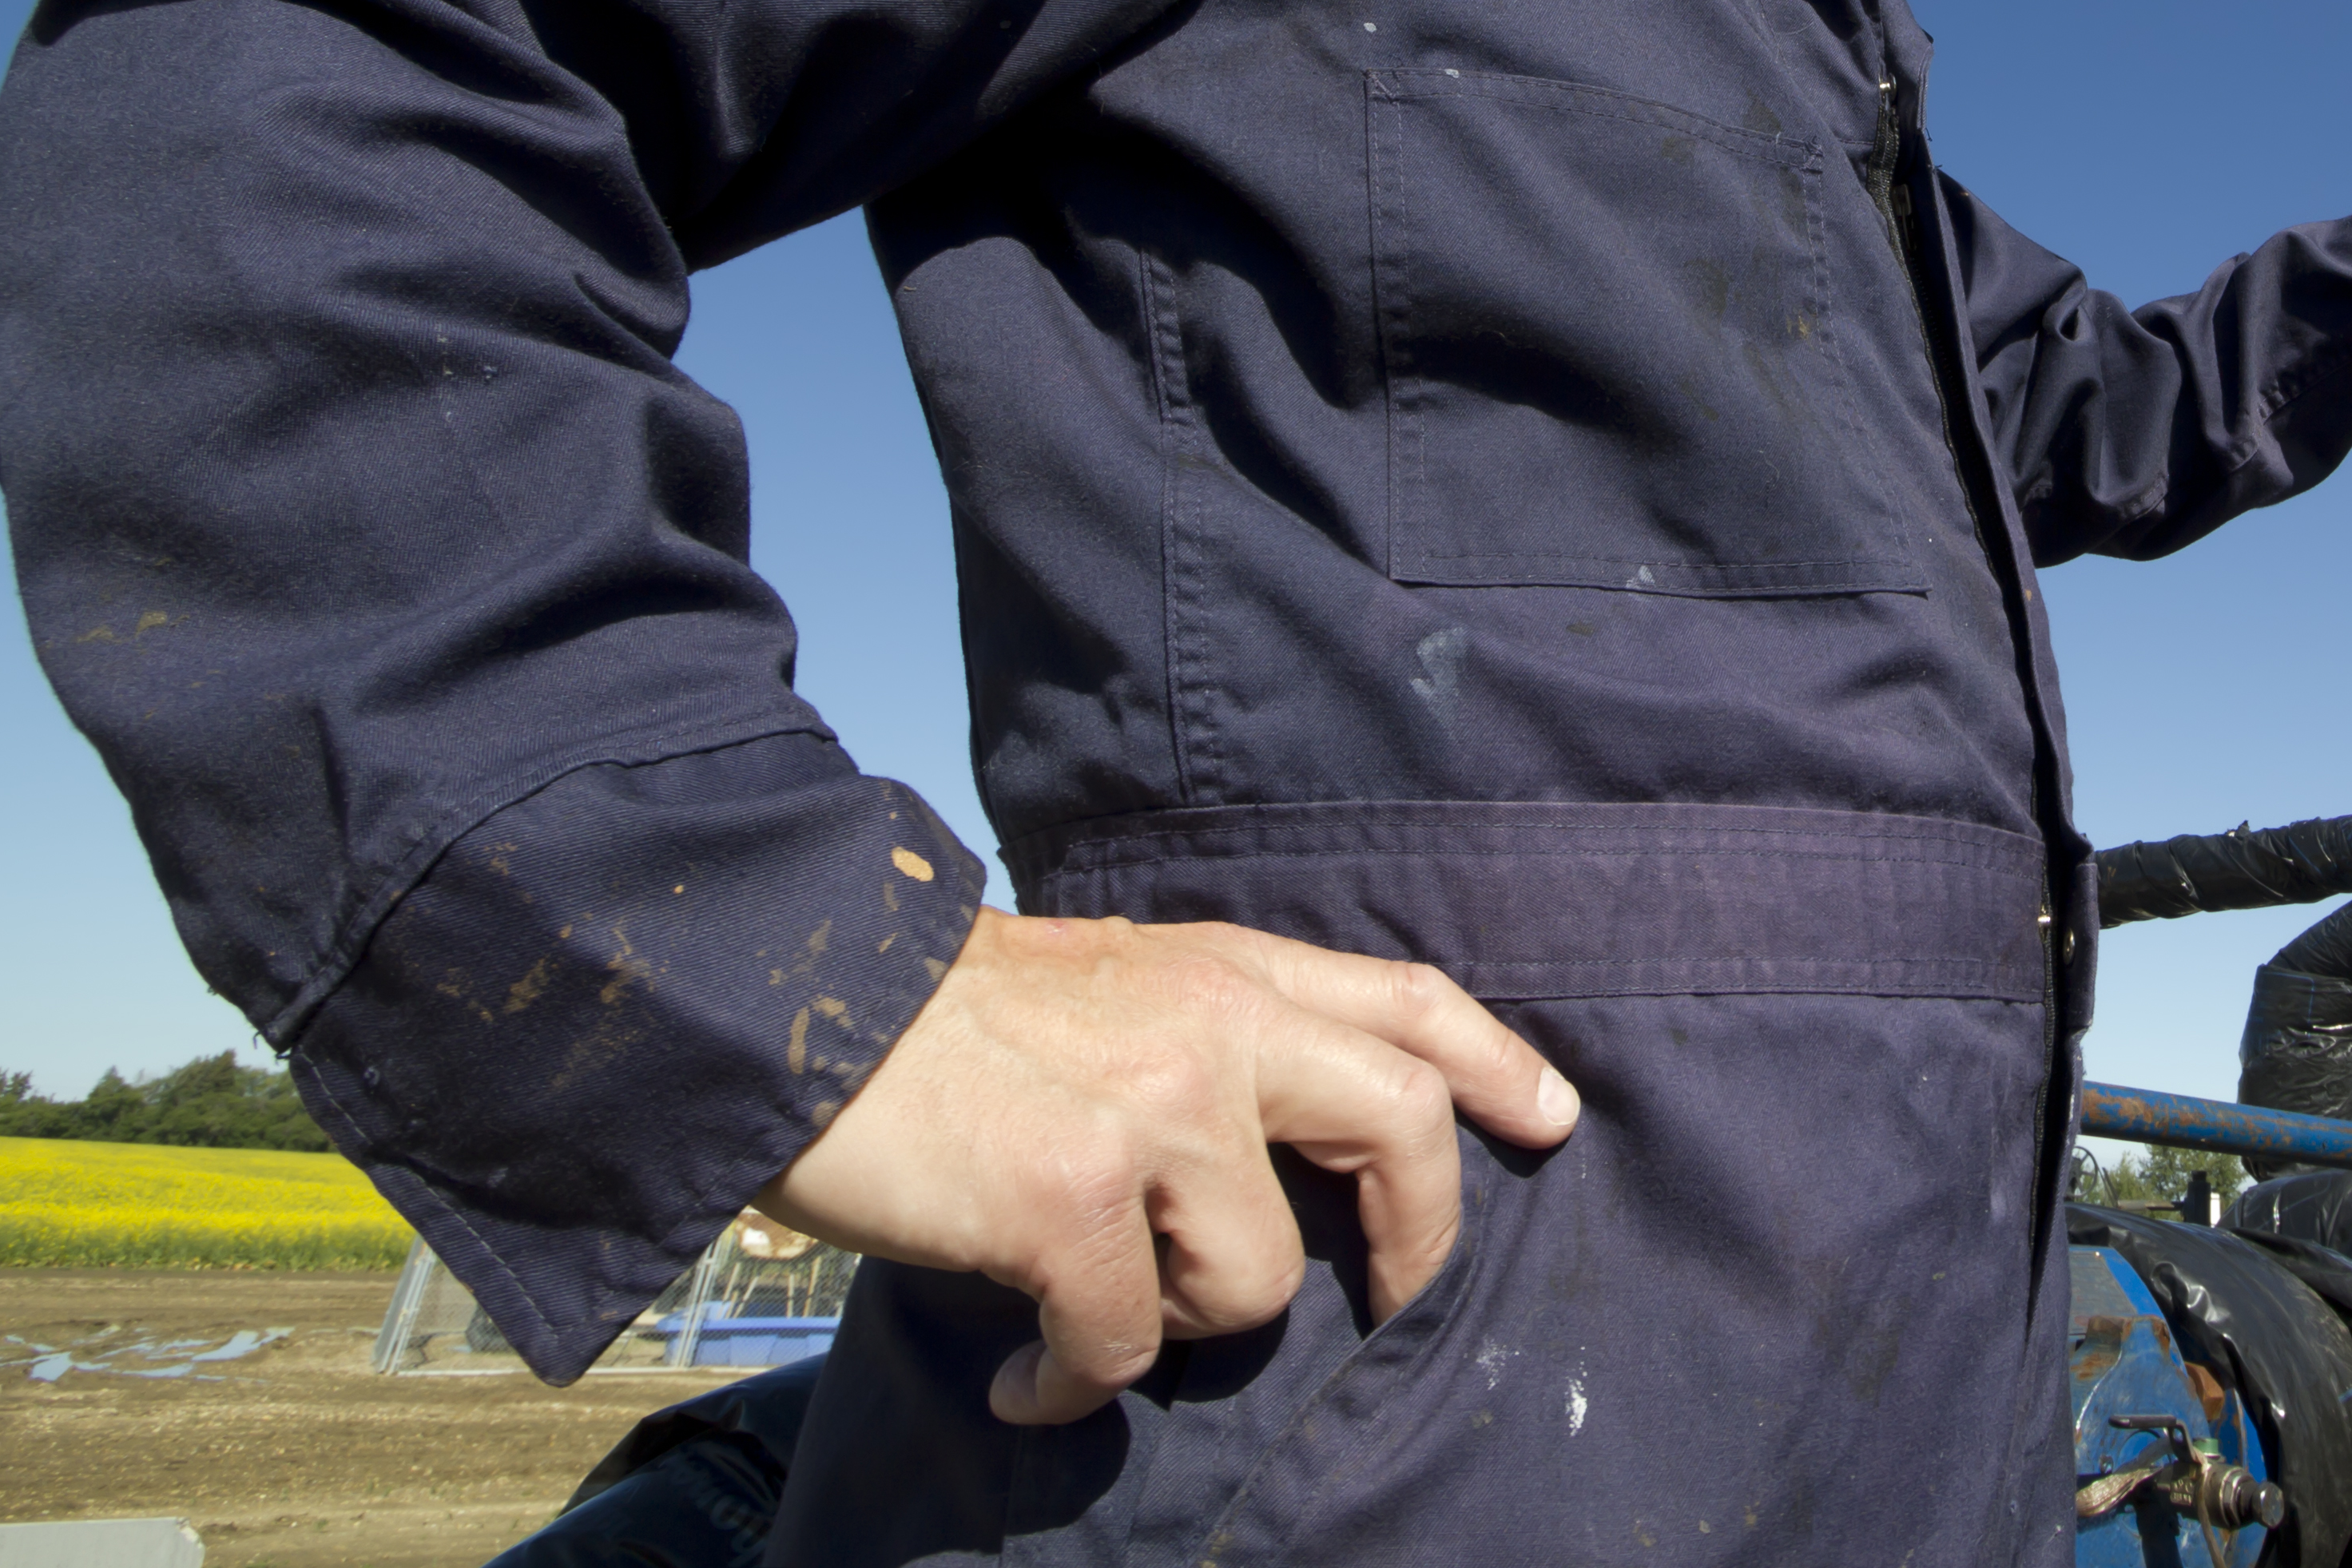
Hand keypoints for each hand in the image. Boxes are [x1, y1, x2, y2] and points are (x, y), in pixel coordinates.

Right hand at [758, 908, 1576, 1426]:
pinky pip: (1126, 1345)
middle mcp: (1216, 1025)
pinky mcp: (1075, 1201)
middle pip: (1402, 1126)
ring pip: (1258, 1279)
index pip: (1406, 998)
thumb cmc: (942, 1015)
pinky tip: (1025, 1377)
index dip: (1494, 1060)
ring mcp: (1154, 1110)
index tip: (1552, 1119)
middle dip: (1420, 1238)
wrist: (799, 1003)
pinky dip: (1075, 1384)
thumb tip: (1274, 1156)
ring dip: (1182, 1330)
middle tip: (1391, 1306)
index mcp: (1227, 967)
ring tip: (1094, 1328)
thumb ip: (1207, 1036)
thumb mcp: (1112, 980)